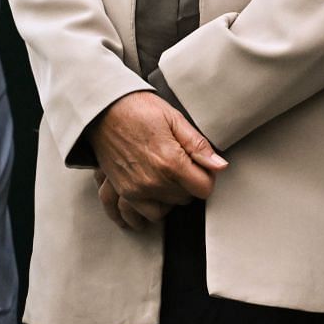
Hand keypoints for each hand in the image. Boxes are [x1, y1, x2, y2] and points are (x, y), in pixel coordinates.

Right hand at [87, 91, 227, 229]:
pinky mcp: (122, 191)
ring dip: (170, 198)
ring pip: (165, 210)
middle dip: (188, 184)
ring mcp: (135, 190)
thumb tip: (219, 166)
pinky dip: (148, 208)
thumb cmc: (138, 109)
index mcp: (170, 163)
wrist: (103, 109)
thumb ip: (198, 146)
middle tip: (182, 164)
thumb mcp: (175, 119)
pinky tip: (152, 194)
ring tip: (167, 177)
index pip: (203, 188)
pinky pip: (139, 215)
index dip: (207, 176)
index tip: (200, 165)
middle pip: (185, 199)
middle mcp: (153, 182)